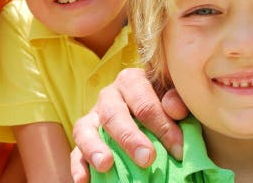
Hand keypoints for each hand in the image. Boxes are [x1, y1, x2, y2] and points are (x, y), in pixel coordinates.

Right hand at [70, 68, 186, 181]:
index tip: (178, 150)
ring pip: (85, 129)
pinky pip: (75, 151)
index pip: (144, 101)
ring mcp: (93, 117)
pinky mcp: (83, 139)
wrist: (148, 112)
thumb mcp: (173, 97)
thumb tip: (175, 109)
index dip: (162, 125)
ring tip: (106, 165)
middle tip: (147, 158)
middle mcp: (109, 95)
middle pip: (113, 113)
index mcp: (132, 80)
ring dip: (94, 148)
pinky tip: (83, 181)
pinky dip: (78, 166)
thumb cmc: (165, 104)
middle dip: (130, 137)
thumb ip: (176, 99)